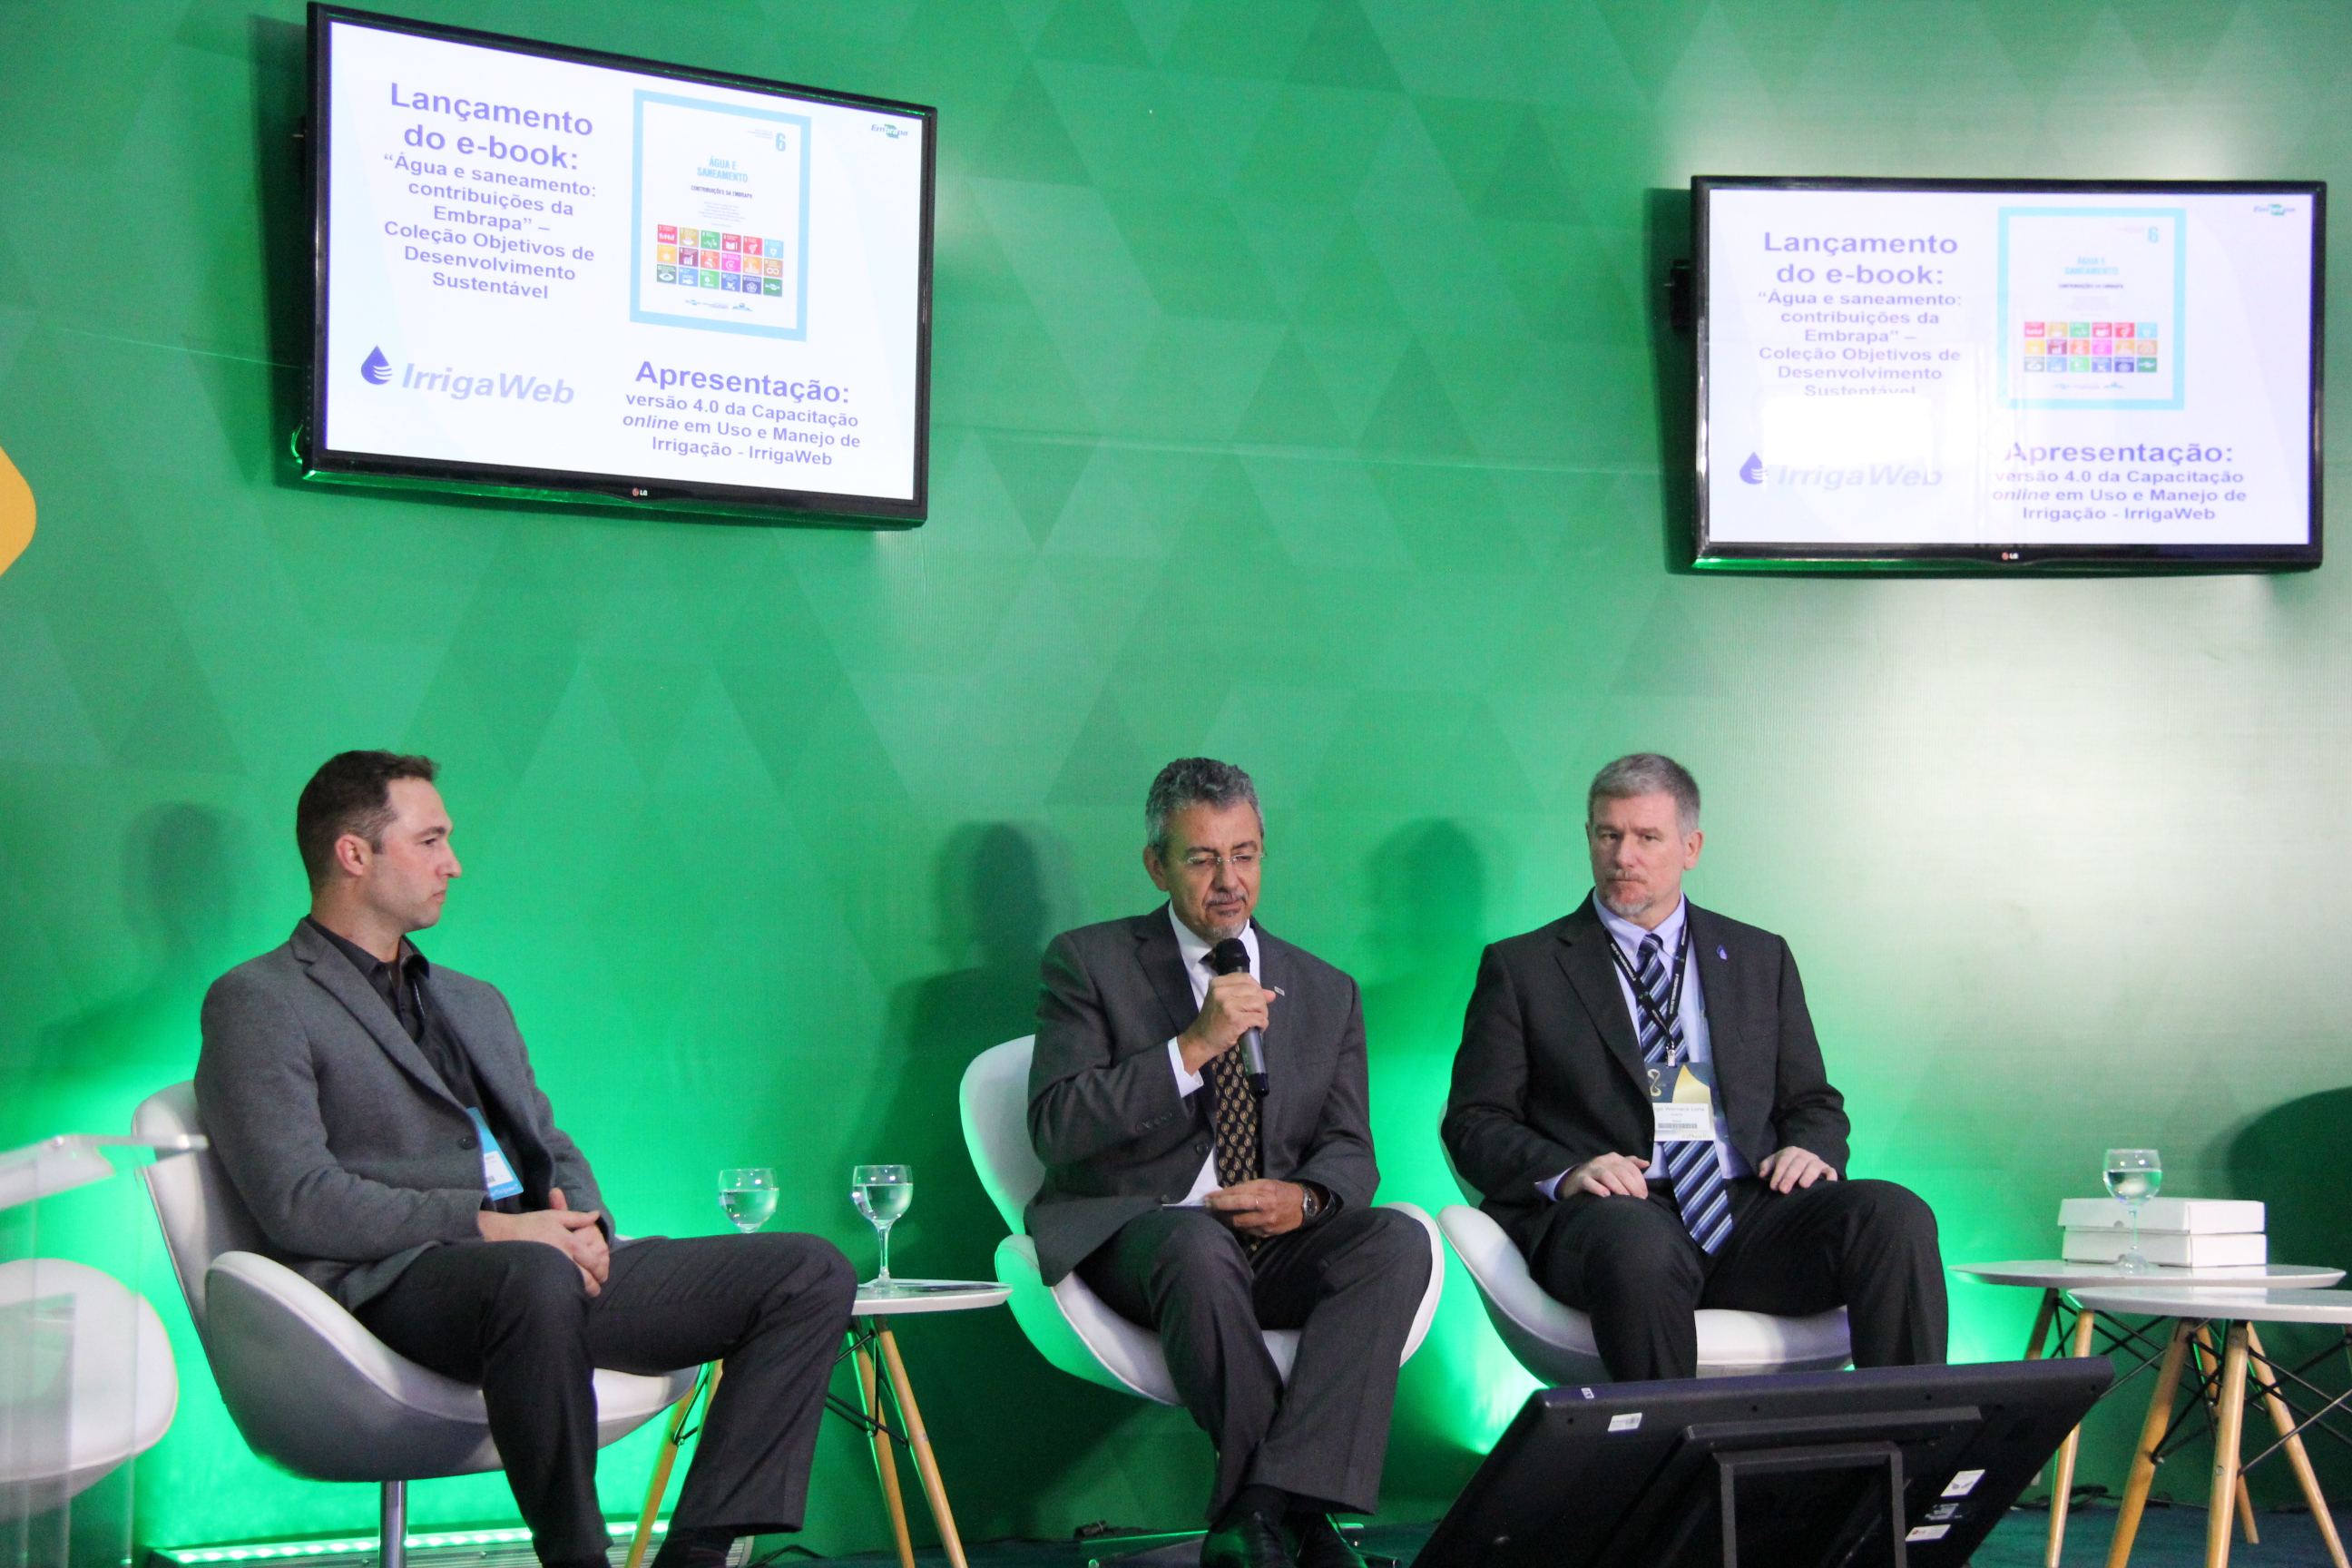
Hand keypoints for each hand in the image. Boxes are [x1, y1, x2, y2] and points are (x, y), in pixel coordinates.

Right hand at [478, 1187, 609, 1294]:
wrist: (501, 1235)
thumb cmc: (529, 1224)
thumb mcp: (554, 1216)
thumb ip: (578, 1218)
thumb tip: (596, 1216)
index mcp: (570, 1243)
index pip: (593, 1261)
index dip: (600, 1271)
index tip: (601, 1277)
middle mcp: (563, 1258)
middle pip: (585, 1278)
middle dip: (593, 1286)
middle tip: (595, 1289)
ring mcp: (551, 1270)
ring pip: (573, 1286)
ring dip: (581, 1292)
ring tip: (582, 1294)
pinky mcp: (539, 1279)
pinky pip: (557, 1289)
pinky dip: (565, 1293)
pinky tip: (565, 1295)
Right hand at [1177, 971, 1273, 1075]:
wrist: (1201, 1040)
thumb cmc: (1214, 1021)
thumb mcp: (1226, 1002)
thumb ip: (1247, 995)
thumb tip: (1272, 994)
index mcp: (1218, 983)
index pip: (1246, 978)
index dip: (1256, 988)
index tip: (1255, 999)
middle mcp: (1221, 991)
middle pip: (1254, 990)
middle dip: (1261, 1003)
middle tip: (1257, 1014)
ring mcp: (1228, 1005)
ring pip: (1259, 1002)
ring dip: (1263, 1013)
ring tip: (1257, 1021)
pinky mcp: (1235, 1020)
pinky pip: (1259, 1018)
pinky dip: (1263, 1024)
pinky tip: (1258, 1028)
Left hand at [1204, 1179, 1305, 1236]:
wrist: (1303, 1207)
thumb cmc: (1281, 1191)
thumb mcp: (1266, 1183)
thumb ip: (1247, 1188)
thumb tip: (1225, 1193)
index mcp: (1265, 1193)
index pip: (1237, 1195)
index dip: (1220, 1196)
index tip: (1208, 1196)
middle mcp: (1265, 1209)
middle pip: (1236, 1210)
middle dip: (1218, 1208)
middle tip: (1207, 1206)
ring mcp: (1266, 1223)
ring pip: (1239, 1223)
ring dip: (1224, 1219)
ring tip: (1215, 1214)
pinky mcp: (1267, 1234)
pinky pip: (1246, 1231)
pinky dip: (1236, 1226)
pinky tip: (1229, 1221)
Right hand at [1560, 1152, 1650, 1197]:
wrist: (1573, 1181)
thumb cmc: (1599, 1176)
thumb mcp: (1615, 1168)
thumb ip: (1630, 1164)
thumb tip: (1646, 1163)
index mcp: (1613, 1158)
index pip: (1630, 1167)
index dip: (1640, 1181)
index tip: (1644, 1195)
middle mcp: (1602, 1160)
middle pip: (1621, 1171)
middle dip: (1632, 1186)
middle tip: (1639, 1200)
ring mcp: (1590, 1169)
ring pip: (1606, 1175)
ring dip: (1618, 1188)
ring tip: (1626, 1199)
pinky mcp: (1580, 1179)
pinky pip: (1589, 1182)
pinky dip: (1598, 1189)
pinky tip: (1606, 1196)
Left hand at [1758, 1146, 1836, 1192]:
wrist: (1803, 1162)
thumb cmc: (1786, 1166)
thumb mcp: (1774, 1163)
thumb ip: (1767, 1166)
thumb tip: (1762, 1174)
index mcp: (1791, 1152)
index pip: (1784, 1161)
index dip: (1778, 1174)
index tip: (1773, 1187)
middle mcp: (1805, 1155)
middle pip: (1798, 1164)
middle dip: (1790, 1177)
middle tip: (1784, 1190)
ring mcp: (1817, 1162)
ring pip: (1814, 1166)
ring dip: (1808, 1175)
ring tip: (1802, 1186)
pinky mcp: (1827, 1169)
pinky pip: (1831, 1171)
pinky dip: (1831, 1176)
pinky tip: (1828, 1184)